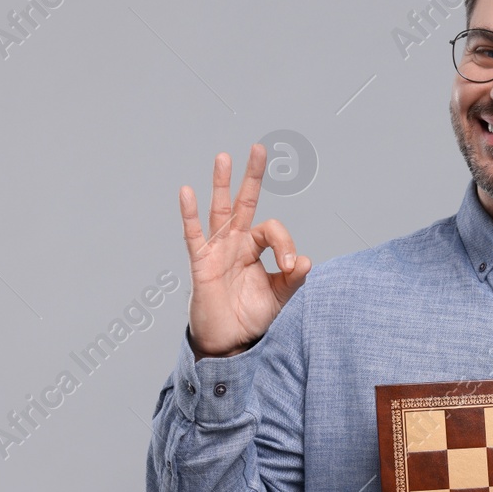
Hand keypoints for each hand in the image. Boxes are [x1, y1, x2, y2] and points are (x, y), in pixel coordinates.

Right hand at [181, 143, 310, 357]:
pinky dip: (190, 213)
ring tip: (224, 158)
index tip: (291, 266)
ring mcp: (217, 250)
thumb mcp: (279, 297)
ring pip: (219, 210)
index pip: (272, 230)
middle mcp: (235, 243)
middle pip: (244, 203)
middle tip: (259, 149)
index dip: (285, 244)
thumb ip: (292, 279)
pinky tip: (187, 192)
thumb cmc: (250, 316)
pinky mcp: (201, 263)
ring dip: (221, 184)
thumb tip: (305, 260)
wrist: (229, 342)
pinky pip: (194, 234)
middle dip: (252, 177)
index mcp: (255, 249)